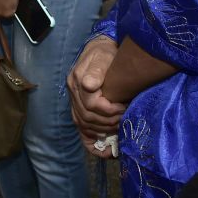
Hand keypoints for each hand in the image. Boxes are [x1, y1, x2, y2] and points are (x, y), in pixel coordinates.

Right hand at [67, 35, 126, 157]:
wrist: (102, 48)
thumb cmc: (106, 51)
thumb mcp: (103, 55)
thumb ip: (97, 69)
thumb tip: (90, 85)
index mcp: (77, 80)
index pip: (91, 105)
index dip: (109, 110)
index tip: (123, 106)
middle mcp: (72, 93)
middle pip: (88, 118)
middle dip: (109, 121)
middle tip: (125, 118)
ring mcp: (74, 102)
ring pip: (85, 125)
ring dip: (104, 129)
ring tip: (120, 125)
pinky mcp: (79, 109)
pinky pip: (82, 131)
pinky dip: (93, 143)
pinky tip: (106, 149)